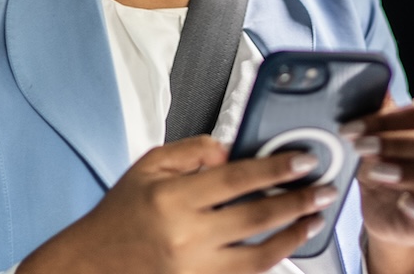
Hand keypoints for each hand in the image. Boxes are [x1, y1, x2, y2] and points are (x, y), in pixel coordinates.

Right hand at [17, 135, 332, 273]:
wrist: (90, 267)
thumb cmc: (118, 217)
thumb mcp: (146, 167)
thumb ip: (191, 151)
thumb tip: (230, 150)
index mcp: (173, 199)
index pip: (237, 178)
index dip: (276, 168)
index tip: (303, 161)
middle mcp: (187, 237)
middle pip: (257, 217)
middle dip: (297, 201)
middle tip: (324, 190)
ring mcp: (196, 269)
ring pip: (259, 255)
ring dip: (293, 236)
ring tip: (314, 220)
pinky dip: (270, 262)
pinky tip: (285, 247)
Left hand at [348, 96, 413, 264]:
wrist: (387, 211)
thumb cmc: (387, 163)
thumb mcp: (377, 135)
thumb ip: (375, 111)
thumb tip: (360, 83)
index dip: (389, 119)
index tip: (354, 128)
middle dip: (399, 144)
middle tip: (364, 147)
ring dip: (413, 175)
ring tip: (378, 172)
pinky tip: (405, 204)